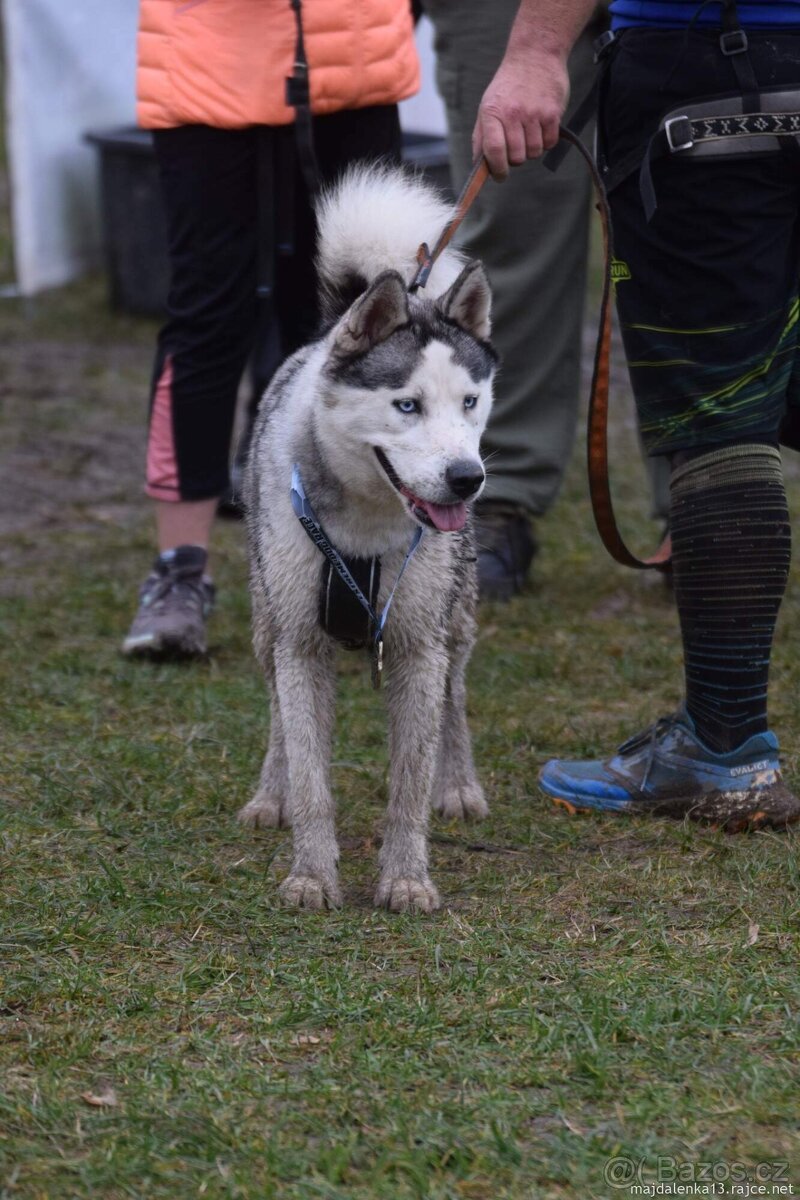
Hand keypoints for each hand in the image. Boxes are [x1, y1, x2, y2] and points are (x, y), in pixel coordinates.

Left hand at [472, 49, 569, 178]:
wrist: (535, 54)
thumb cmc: (508, 86)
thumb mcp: (487, 106)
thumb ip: (481, 137)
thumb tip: (478, 166)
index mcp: (492, 113)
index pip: (494, 151)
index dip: (497, 170)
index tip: (500, 175)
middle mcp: (512, 114)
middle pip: (516, 157)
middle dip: (516, 158)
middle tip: (516, 144)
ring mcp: (534, 113)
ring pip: (534, 153)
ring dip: (532, 148)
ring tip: (529, 130)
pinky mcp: (552, 113)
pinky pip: (550, 143)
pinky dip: (546, 140)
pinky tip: (541, 126)